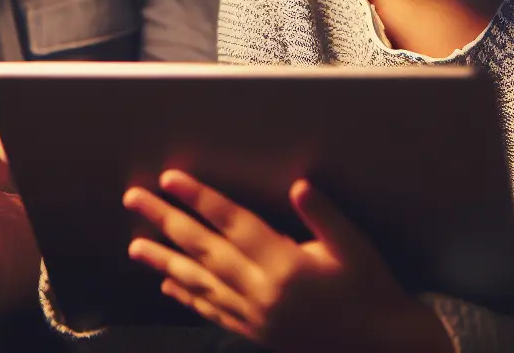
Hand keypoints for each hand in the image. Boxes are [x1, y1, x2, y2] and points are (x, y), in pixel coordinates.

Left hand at [125, 170, 452, 352]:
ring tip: (134, 246)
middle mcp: (262, 291)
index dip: (200, 198)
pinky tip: (167, 286)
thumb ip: (324, 216)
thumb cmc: (371, 288)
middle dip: (165, 221)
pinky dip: (187, 298)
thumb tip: (298, 185)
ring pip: (199, 284)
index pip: (233, 223)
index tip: (170, 178)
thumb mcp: (355, 247)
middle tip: (132, 198)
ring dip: (164, 262)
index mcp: (285, 264)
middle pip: (204, 249)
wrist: (380, 345)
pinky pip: (212, 312)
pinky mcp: (256, 333)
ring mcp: (255, 316)